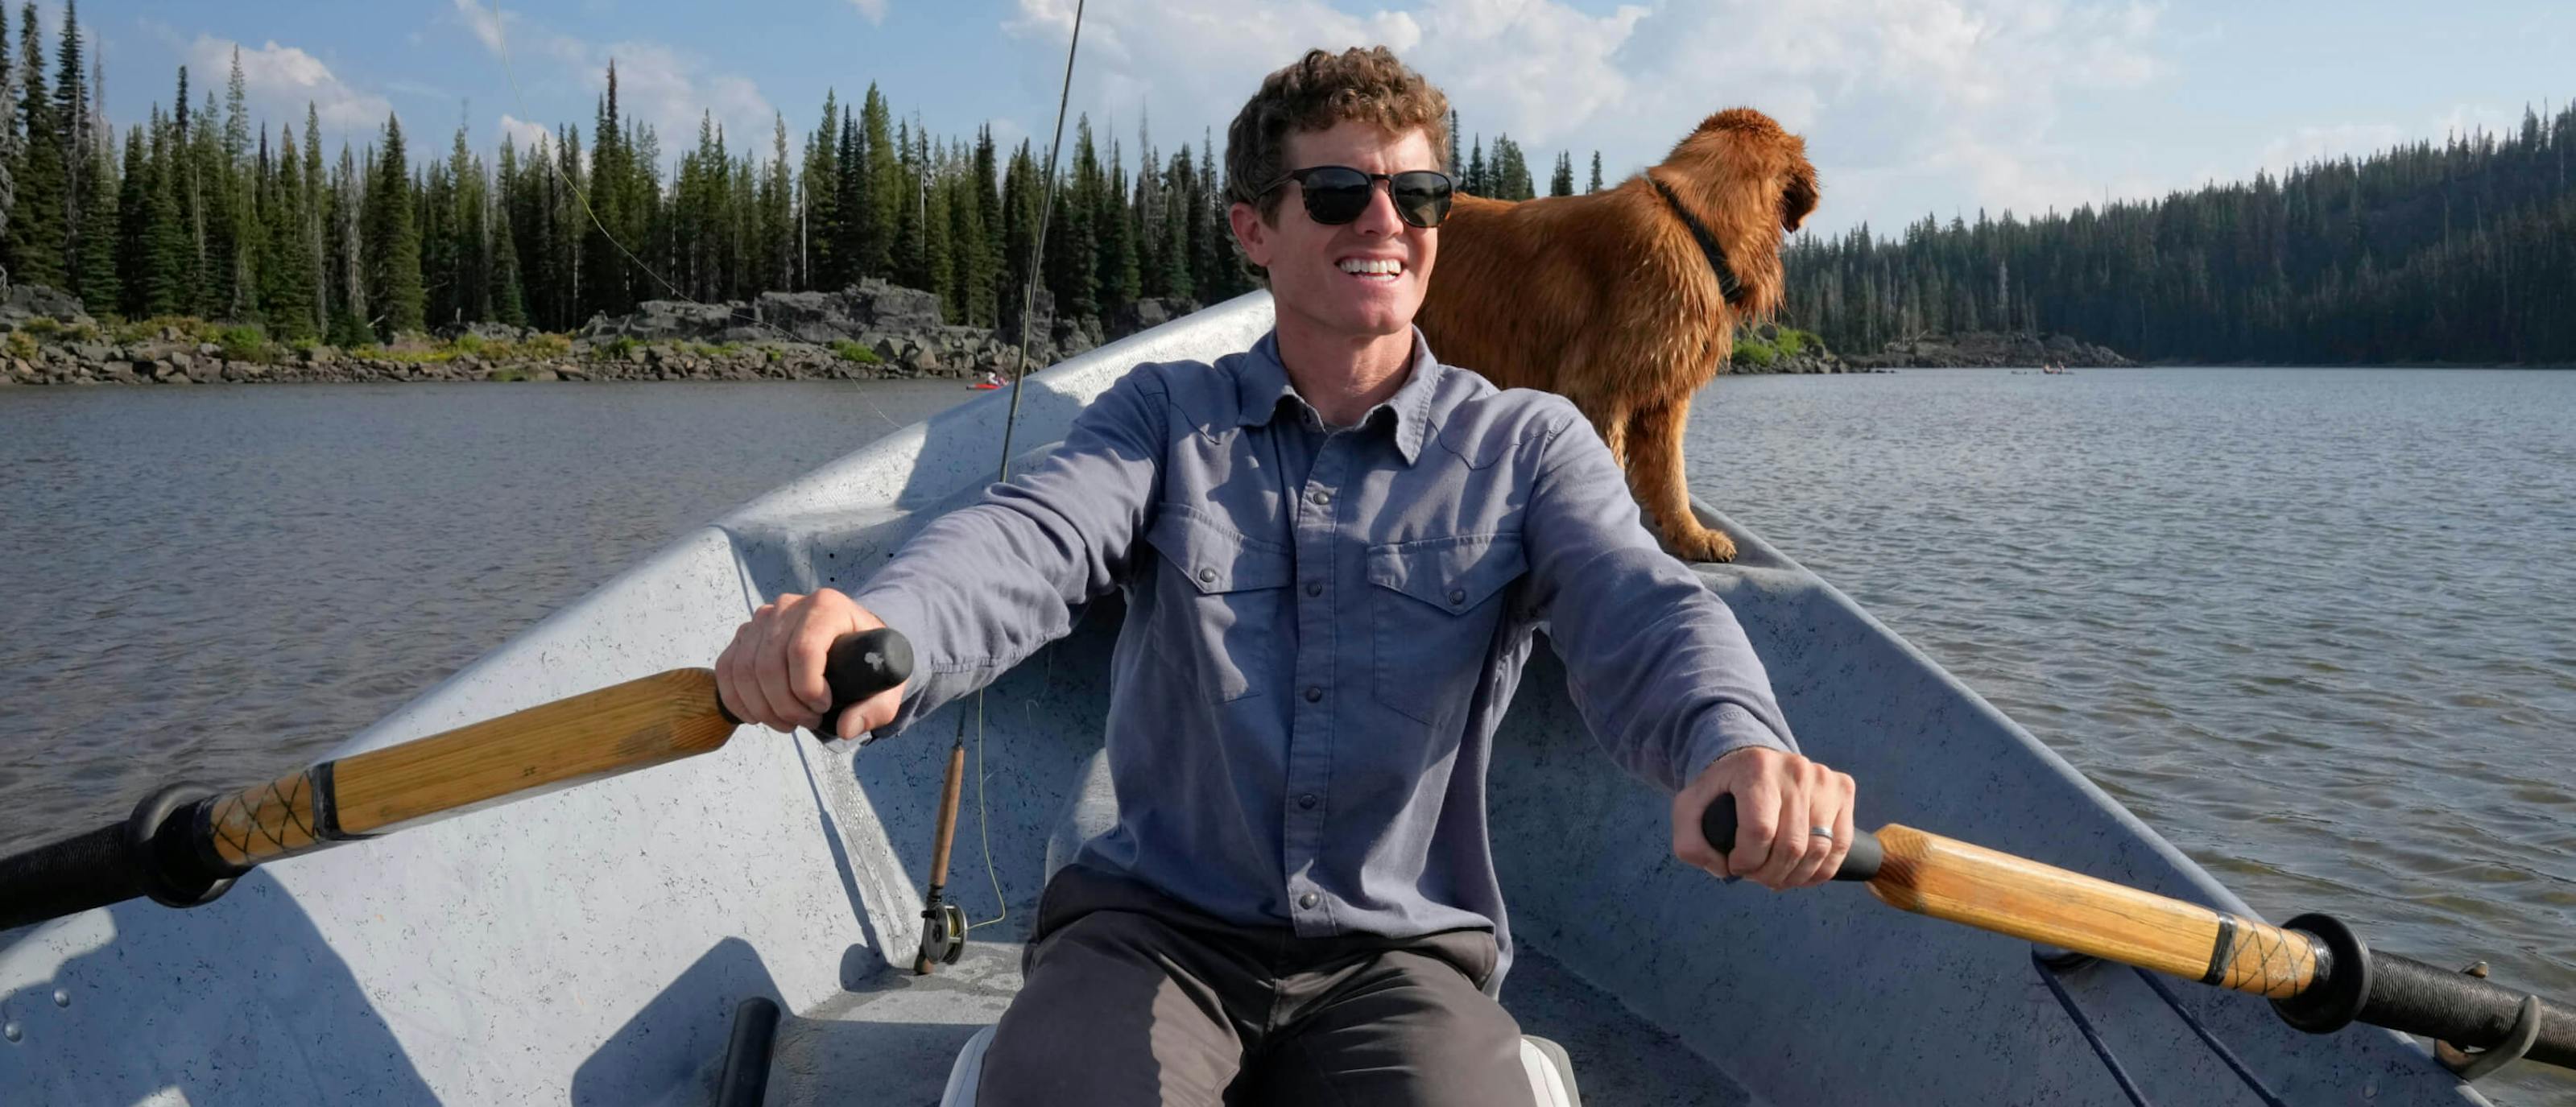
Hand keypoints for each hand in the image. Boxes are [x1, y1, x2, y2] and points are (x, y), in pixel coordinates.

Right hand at [714, 589, 905, 740]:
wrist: (851, 641)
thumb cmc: (867, 658)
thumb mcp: (885, 681)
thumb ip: (876, 708)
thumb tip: (846, 728)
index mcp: (827, 606)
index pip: (803, 649)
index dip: (807, 688)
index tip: (823, 707)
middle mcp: (790, 606)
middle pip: (769, 663)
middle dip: (785, 706)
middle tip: (806, 722)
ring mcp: (763, 619)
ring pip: (744, 669)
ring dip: (762, 708)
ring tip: (788, 722)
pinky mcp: (745, 635)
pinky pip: (727, 669)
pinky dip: (737, 699)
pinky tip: (757, 716)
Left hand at [1670, 746, 1855, 889]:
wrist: (1754, 762)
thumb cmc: (1723, 790)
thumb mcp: (1689, 808)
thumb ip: (1689, 843)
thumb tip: (1723, 870)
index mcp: (1756, 768)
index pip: (1760, 831)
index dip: (1747, 861)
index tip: (1735, 865)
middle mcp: (1795, 769)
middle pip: (1792, 845)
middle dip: (1770, 874)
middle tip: (1756, 876)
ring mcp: (1823, 779)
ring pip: (1819, 850)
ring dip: (1795, 877)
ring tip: (1775, 876)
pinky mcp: (1843, 789)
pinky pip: (1840, 846)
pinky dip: (1820, 871)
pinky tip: (1800, 873)